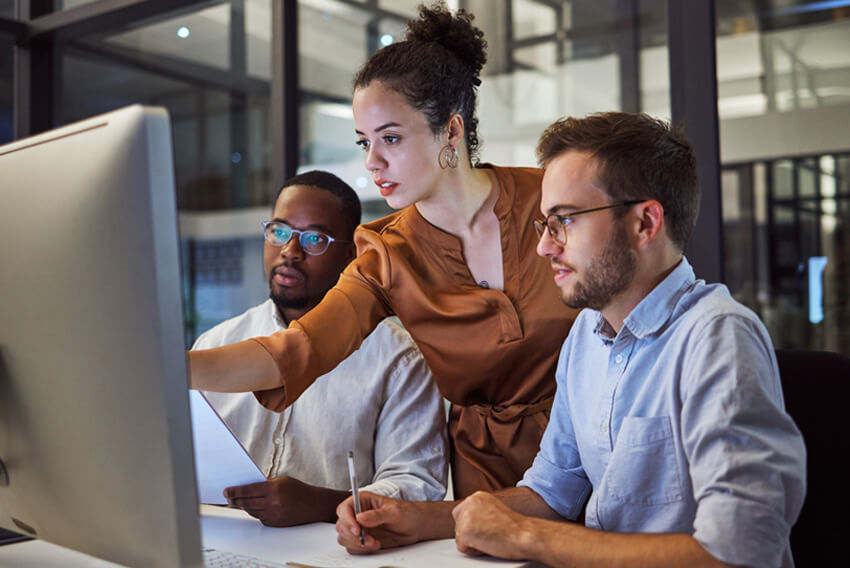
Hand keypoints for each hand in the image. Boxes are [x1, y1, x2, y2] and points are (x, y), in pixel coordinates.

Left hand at [224, 476, 346, 526]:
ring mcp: (273, 514)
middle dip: (235, 499)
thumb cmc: (299, 490)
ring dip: (244, 506)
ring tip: (238, 501)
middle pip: (246, 502)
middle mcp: (272, 503)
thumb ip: (265, 483)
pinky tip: (254, 507)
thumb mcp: (282, 480)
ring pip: (251, 511)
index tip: (226, 490)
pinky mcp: (275, 523)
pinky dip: (255, 512)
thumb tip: (248, 486)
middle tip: (228, 497)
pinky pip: (259, 517)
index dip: (235, 491)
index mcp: (273, 489)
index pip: (248, 490)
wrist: (313, 505)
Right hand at [335, 492, 427, 553]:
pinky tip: (375, 545)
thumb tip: (360, 518)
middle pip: (342, 526)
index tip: (357, 530)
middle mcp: (358, 514)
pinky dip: (362, 549)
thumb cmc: (407, 513)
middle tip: (368, 539)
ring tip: (374, 542)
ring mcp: (360, 527)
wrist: (415, 526)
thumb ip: (377, 515)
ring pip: (345, 538)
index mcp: (362, 501)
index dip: (347, 520)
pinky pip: (353, 547)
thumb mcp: (394, 512)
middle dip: (353, 535)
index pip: (344, 509)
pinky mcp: (363, 539)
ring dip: (357, 544)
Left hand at [452, 491, 531, 559]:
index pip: (461, 513)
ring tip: (490, 538)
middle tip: (489, 534)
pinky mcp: (465, 531)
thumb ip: (480, 512)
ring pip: (459, 536)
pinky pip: (462, 547)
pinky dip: (474, 551)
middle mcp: (470, 502)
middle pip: (458, 524)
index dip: (472, 526)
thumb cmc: (515, 528)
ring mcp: (466, 516)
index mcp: (477, 496)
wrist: (525, 534)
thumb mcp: (495, 510)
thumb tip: (472, 521)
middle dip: (470, 533)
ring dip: (473, 542)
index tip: (485, 529)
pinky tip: (488, 544)